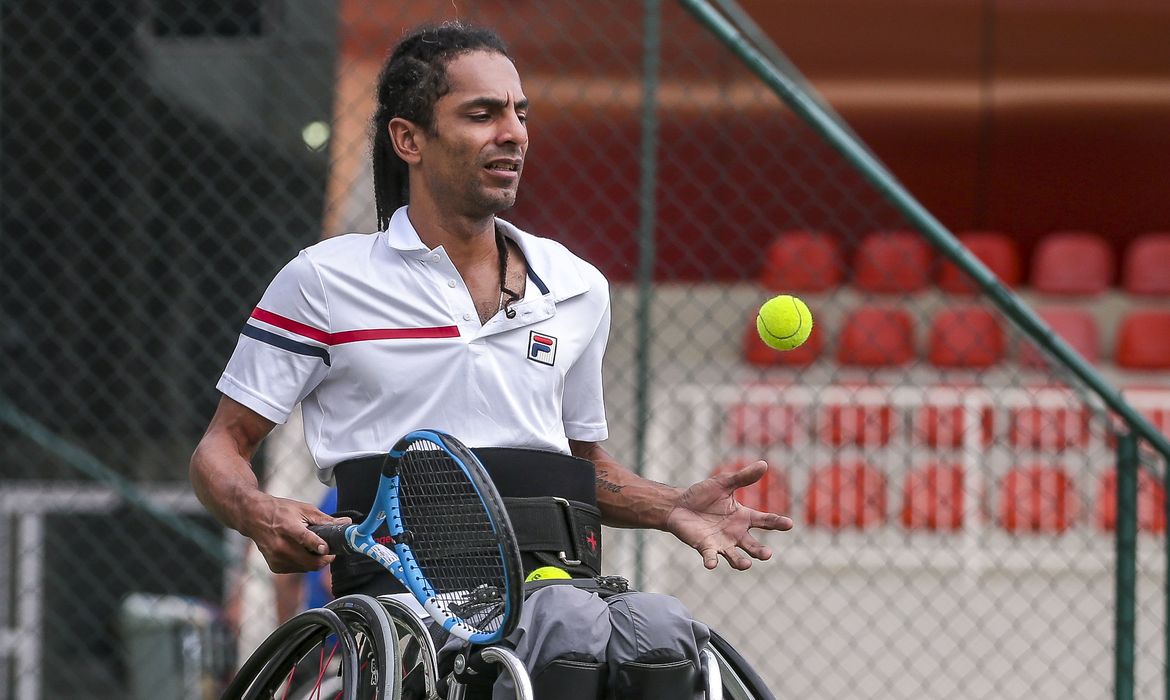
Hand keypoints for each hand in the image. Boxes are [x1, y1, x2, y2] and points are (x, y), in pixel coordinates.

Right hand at [241, 495, 351, 573]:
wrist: (253, 517)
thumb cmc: (280, 511)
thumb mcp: (303, 509)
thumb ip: (325, 519)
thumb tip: (347, 522)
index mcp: (288, 528)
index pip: (305, 539)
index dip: (318, 546)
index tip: (327, 549)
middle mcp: (280, 546)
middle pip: (310, 562)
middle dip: (325, 559)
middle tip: (330, 552)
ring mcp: (276, 558)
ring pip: (306, 568)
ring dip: (315, 561)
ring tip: (315, 549)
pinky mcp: (275, 566)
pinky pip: (297, 569)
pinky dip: (303, 563)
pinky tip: (301, 552)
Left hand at [664, 461, 792, 570]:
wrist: (678, 505)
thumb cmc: (703, 494)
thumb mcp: (724, 482)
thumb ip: (743, 477)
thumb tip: (764, 464)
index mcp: (744, 517)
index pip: (765, 521)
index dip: (778, 523)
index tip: (789, 524)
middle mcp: (736, 534)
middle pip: (753, 546)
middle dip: (761, 552)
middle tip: (767, 554)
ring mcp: (721, 543)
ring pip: (735, 557)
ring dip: (741, 562)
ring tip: (747, 564)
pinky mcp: (705, 547)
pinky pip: (710, 556)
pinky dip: (711, 561)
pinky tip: (711, 564)